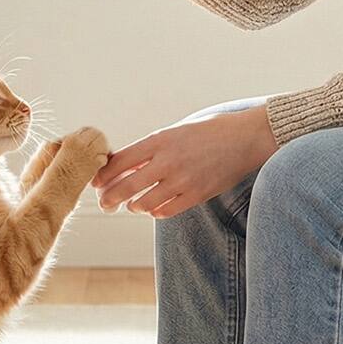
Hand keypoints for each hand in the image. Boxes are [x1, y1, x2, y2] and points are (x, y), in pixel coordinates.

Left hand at [92, 107, 278, 218]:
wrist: (246, 138)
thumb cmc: (210, 131)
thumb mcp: (176, 132)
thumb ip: (151, 149)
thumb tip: (124, 166)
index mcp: (160, 140)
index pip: (120, 162)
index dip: (103, 175)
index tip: (96, 182)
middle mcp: (168, 161)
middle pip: (126, 187)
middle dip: (110, 198)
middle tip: (105, 204)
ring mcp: (183, 180)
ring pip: (145, 203)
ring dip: (135, 205)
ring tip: (132, 205)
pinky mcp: (197, 195)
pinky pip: (166, 211)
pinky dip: (156, 212)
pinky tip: (154, 208)